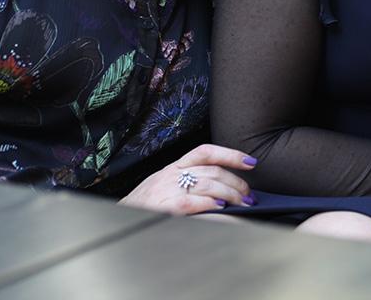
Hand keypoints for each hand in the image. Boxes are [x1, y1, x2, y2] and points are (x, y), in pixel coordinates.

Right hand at [119, 144, 256, 214]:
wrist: (118, 218)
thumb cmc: (147, 203)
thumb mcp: (166, 184)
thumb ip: (190, 181)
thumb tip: (224, 190)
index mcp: (174, 166)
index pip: (206, 152)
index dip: (231, 154)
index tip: (251, 162)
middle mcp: (171, 174)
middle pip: (213, 172)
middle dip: (237, 183)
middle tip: (250, 196)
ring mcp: (165, 189)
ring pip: (207, 185)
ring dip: (230, 195)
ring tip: (243, 205)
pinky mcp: (161, 206)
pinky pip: (190, 202)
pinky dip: (208, 204)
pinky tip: (220, 208)